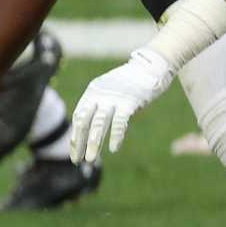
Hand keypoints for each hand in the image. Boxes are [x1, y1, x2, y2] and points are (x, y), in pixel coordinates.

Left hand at [70, 47, 173, 163]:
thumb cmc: (131, 82)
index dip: (76, 136)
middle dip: (79, 143)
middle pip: (84, 122)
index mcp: (92, 92)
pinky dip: (116, 136)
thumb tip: (96, 128)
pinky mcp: (130, 102)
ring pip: (99, 124)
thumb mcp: (111, 91)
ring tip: (90, 159)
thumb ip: (102, 106)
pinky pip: (120, 122)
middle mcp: (99, 95)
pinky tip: (113, 149)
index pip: (78, 117)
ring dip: (93, 143)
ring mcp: (113, 98)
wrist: (151, 66)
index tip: (74, 152)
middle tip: (76, 160)